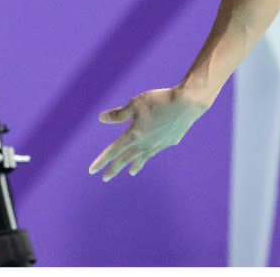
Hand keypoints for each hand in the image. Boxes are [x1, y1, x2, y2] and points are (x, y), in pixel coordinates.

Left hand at [88, 87, 207, 180]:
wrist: (187, 104)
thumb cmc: (159, 100)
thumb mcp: (135, 104)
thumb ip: (119, 114)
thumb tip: (101, 118)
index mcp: (133, 134)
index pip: (113, 151)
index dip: (101, 161)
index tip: (92, 171)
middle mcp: (144, 143)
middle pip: (126, 159)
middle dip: (114, 169)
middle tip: (105, 178)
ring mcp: (158, 144)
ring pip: (143, 158)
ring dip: (135, 165)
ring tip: (132, 172)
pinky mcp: (170, 141)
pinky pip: (156, 150)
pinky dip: (150, 154)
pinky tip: (151, 152)